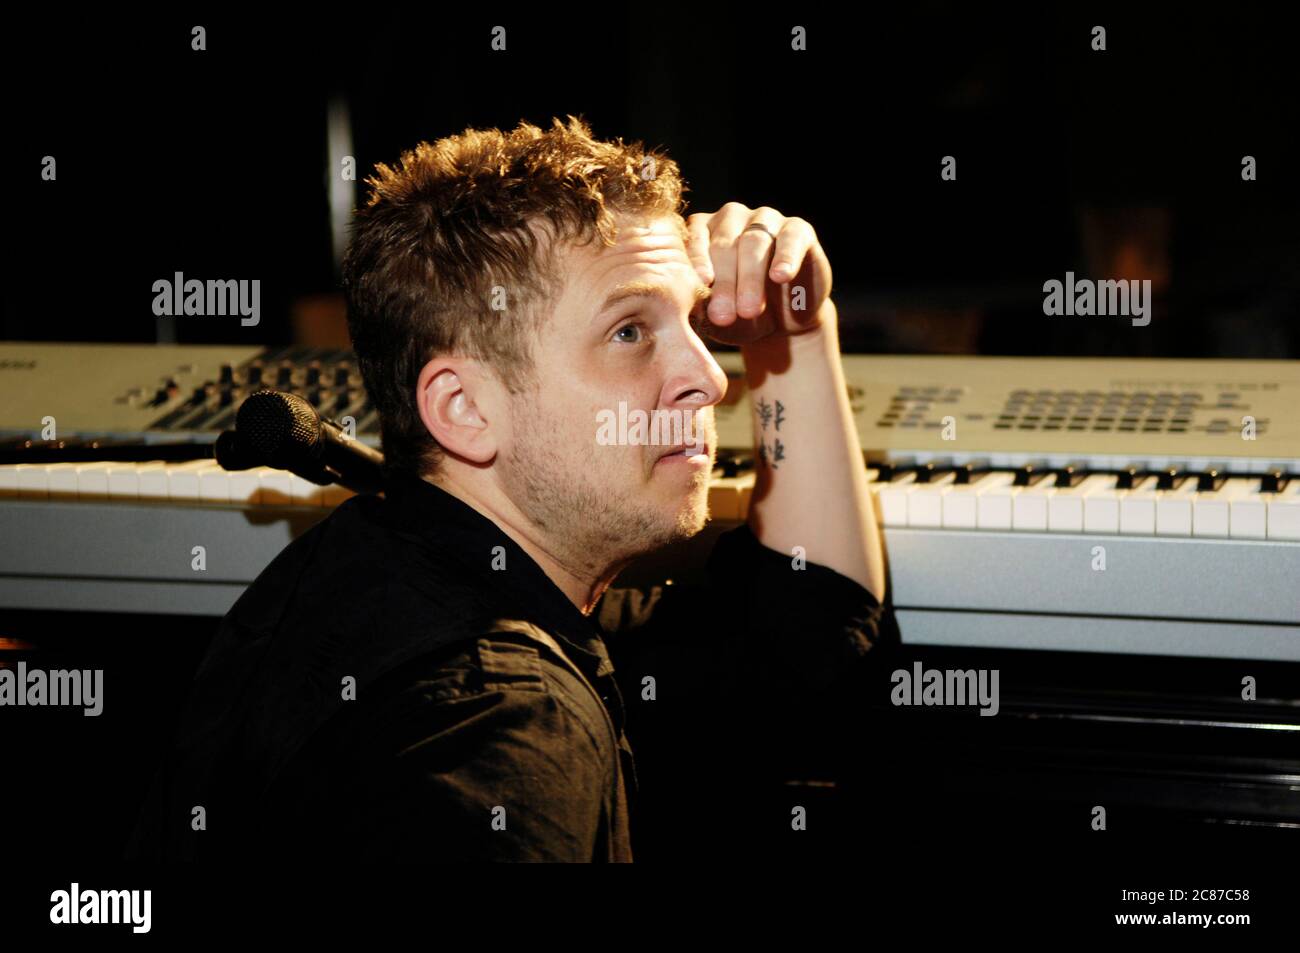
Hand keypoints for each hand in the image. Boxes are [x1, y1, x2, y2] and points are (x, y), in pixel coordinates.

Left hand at [685, 202, 832, 346]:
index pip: (694, 240)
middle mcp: (730, 218)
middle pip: (724, 244)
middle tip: (723, 315)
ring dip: (750, 278)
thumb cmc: (738, 316)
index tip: (701, 283)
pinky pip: (790, 238)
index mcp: (702, 231)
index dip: (697, 261)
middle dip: (724, 282)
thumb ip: (699, 307)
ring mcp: (765, 219)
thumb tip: (685, 308)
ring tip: (748, 310)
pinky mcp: (798, 230)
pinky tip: (780, 276)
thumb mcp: (715, 314)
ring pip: (754, 241)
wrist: (782, 323)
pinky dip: (785, 257)